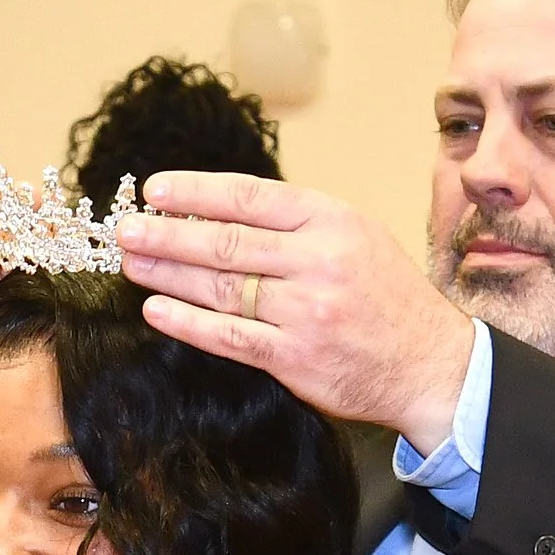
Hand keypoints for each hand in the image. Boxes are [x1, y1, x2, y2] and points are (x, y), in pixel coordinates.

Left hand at [117, 172, 477, 452]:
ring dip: (168, 274)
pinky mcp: (294, 358)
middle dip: (168, 233)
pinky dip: (187, 323)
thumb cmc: (386, 299)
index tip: (155, 190)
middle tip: (125, 229)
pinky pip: (229, 337)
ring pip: (221, 287)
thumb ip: (298, 226)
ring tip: (131, 263)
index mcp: (332, 221)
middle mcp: (318, 260)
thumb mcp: (357, 239)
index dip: (196, 191)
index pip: (250, 197)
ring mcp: (305, 311)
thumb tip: (223, 212)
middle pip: (226, 241)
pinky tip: (156, 311)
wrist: (430, 364)